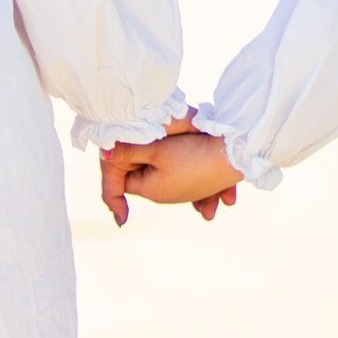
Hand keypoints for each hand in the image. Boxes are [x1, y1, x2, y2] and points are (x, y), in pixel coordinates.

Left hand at [100, 125, 241, 226]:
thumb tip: (104, 153)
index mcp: (151, 190)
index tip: (130, 143)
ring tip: (172, 149)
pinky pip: (190, 179)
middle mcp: (167, 196)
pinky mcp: (202, 188)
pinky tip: (183, 158)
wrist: (234, 159)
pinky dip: (189, 171)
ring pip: (169, 175)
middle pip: (147, 175)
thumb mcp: (156, 149)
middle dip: (145, 161)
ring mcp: (186, 193)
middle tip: (149, 141)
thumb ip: (128, 151)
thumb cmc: (192, 153)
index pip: (124, 178)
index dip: (124, 159)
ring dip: (168, 164)